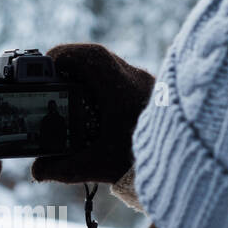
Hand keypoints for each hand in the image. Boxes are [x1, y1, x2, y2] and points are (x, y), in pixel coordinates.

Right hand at [31, 44, 154, 185]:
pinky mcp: (151, 93)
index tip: (44, 66)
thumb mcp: (100, 165)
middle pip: (95, 58)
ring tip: (68, 93)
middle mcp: (135, 78)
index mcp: (121, 87)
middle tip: (50, 81)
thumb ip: (65, 169)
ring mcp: (145, 84)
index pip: (89, 55)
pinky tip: (94, 107)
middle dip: (69, 67)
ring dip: (86, 76)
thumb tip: (38, 171)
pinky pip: (121, 79)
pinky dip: (103, 88)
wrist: (189, 162)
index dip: (62, 55)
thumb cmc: (146, 160)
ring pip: (109, 67)